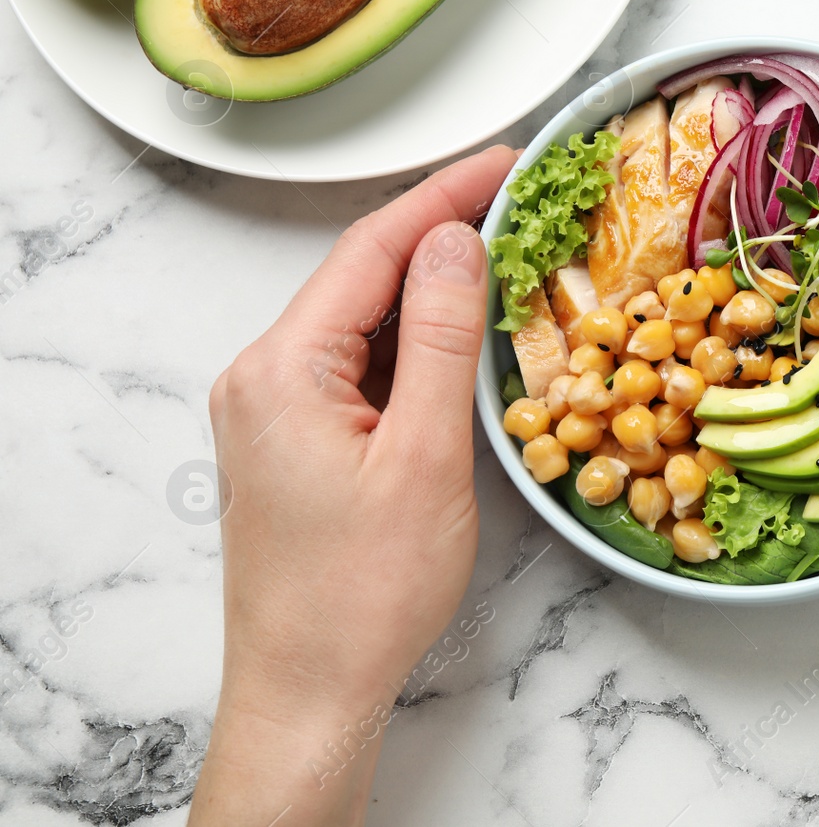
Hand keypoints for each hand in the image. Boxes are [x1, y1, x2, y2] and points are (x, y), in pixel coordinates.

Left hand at [190, 145, 515, 826]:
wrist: (309, 689)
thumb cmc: (364, 590)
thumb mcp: (422, 456)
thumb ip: (437, 338)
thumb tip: (456, 240)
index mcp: (281, 368)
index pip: (370, 250)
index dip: (444, 196)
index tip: (508, 162)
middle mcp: (262, 375)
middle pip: (361, 276)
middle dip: (441, 232)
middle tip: (521, 201)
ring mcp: (273, 409)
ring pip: (362, 320)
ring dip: (431, 287)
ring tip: (508, 254)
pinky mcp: (294, 440)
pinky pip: (358, 364)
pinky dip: (413, 341)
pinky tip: (462, 333)